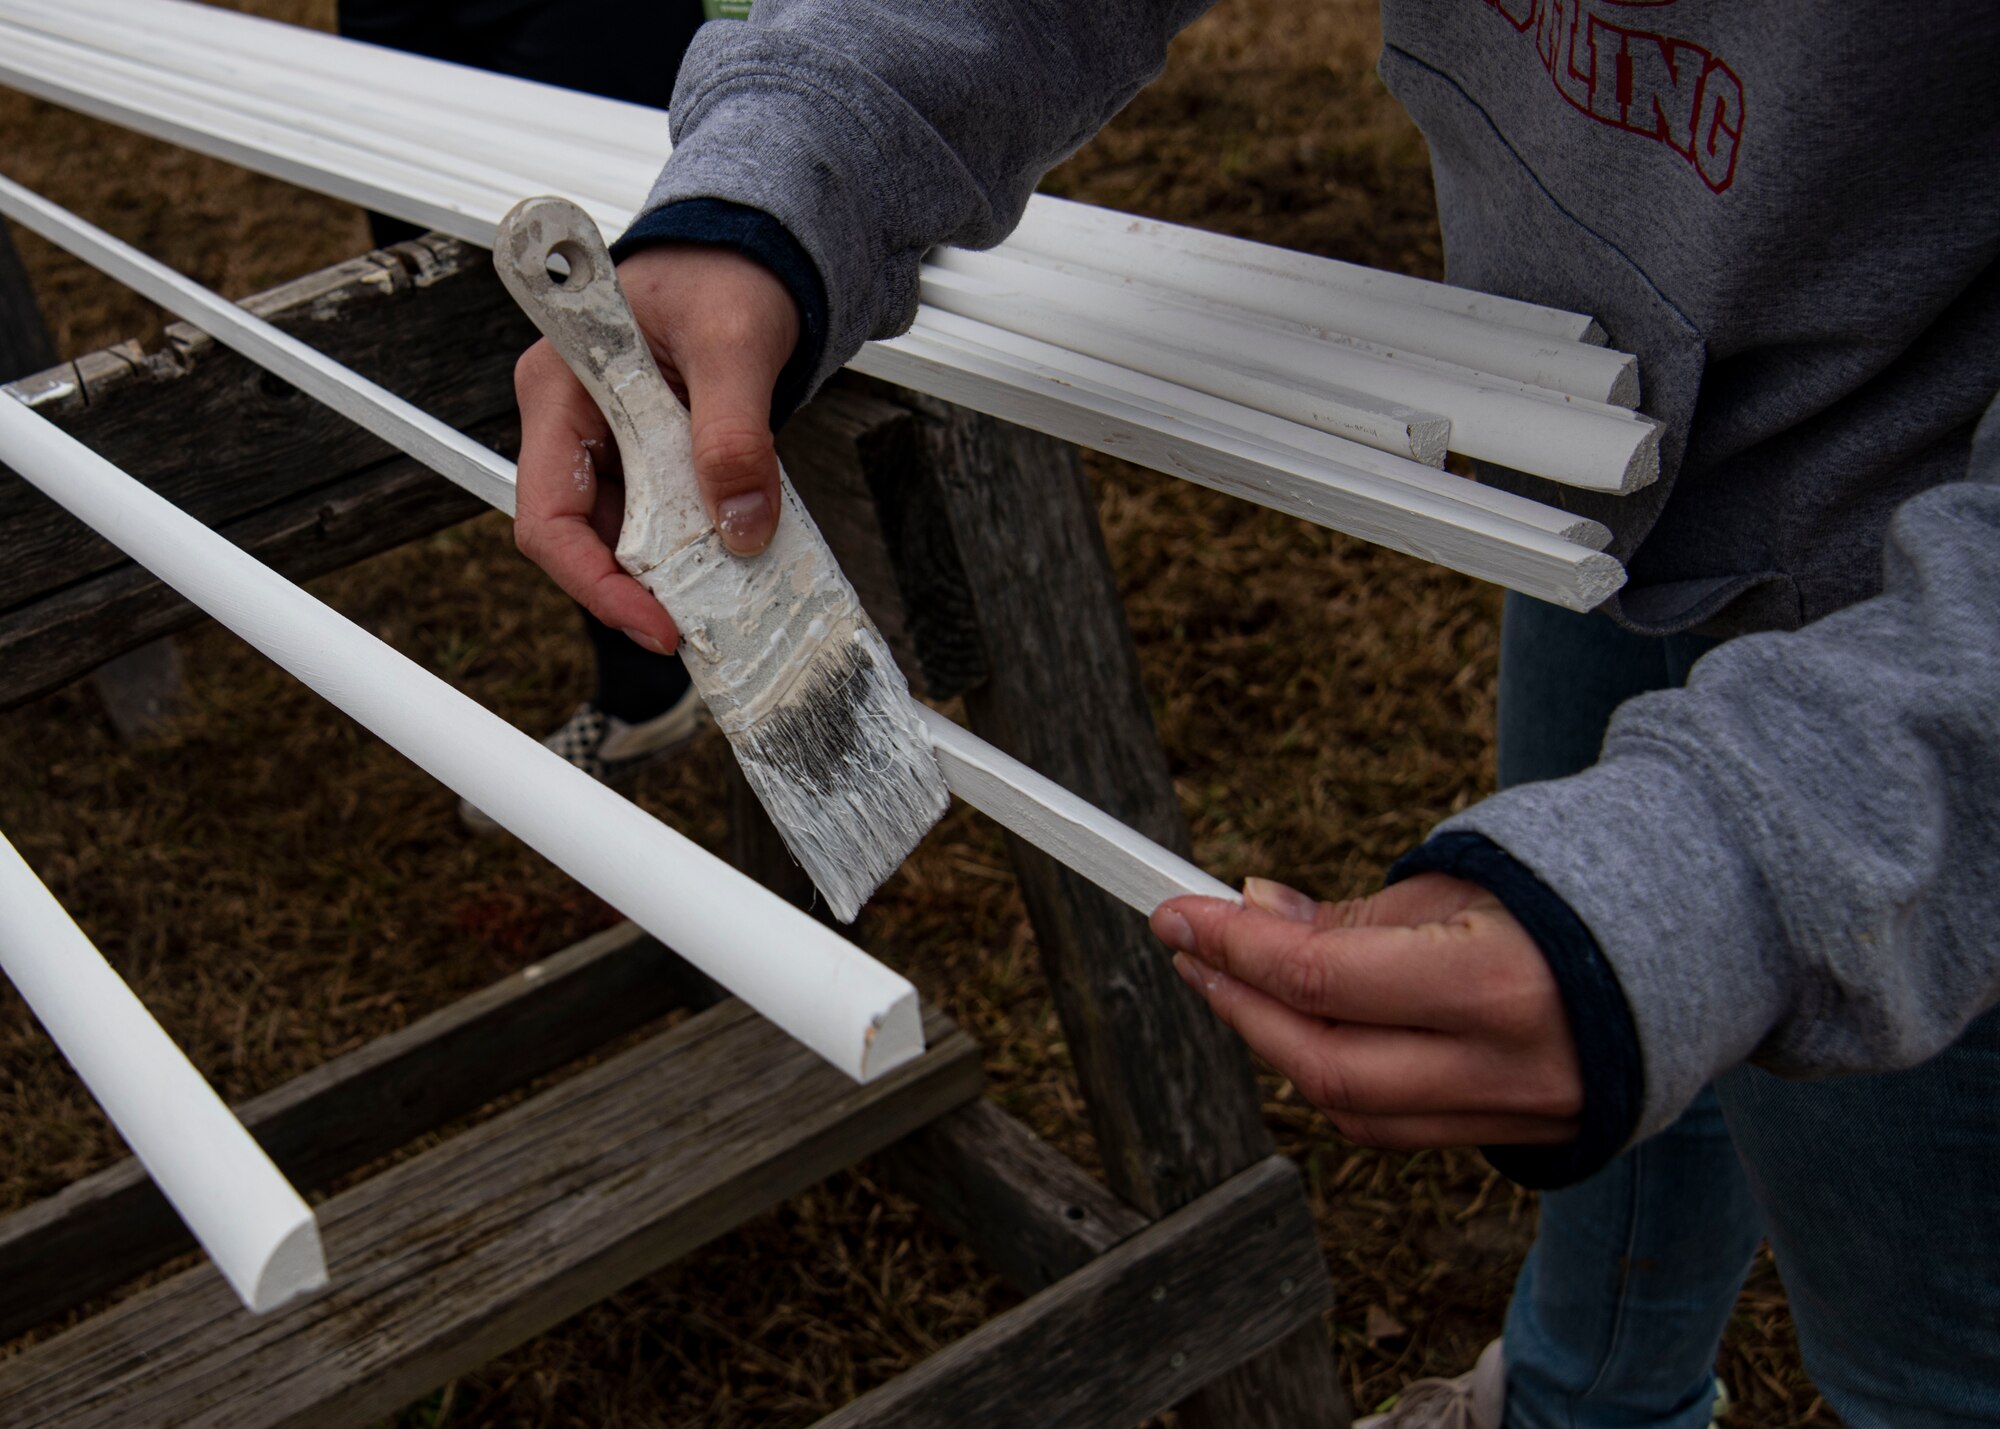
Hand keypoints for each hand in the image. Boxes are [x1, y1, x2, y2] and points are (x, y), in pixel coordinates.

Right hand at [512, 244, 799, 653]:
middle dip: (640, 589)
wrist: (750, 257)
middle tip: (701, 627)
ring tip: (726, 599)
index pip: (548, 514)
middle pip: (583, 538)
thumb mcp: (735, 344)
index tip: (654, 622)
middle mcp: (572, 423)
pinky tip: (733, 561)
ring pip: (625, 537)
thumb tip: (744, 525)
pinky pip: (662, 520)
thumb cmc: (722, 274)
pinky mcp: (649, 457)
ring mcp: (609, 444)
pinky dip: (696, 547)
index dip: (594, 581)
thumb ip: (735, 433)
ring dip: (673, 574)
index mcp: (560, 389)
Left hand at [1152, 874, 1581, 1149]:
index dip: (1234, 948)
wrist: (1713, 937)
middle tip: (1192, 950)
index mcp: (1496, 984)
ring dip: (1278, 1049)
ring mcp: (1519, 1116)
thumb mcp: (1464, 878)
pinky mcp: (1526, 1140)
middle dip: (1238, 1006)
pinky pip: (1401, 1125)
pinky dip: (1341, 1081)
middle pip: (1323, 1064)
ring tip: (1238, 984)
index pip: (1324, 979)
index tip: (1177, 914)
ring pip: (1355, 1109)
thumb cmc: (1580, 888)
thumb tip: (1254, 914)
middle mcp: (1505, 1066)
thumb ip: (1354, 915)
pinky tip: (1307, 1031)